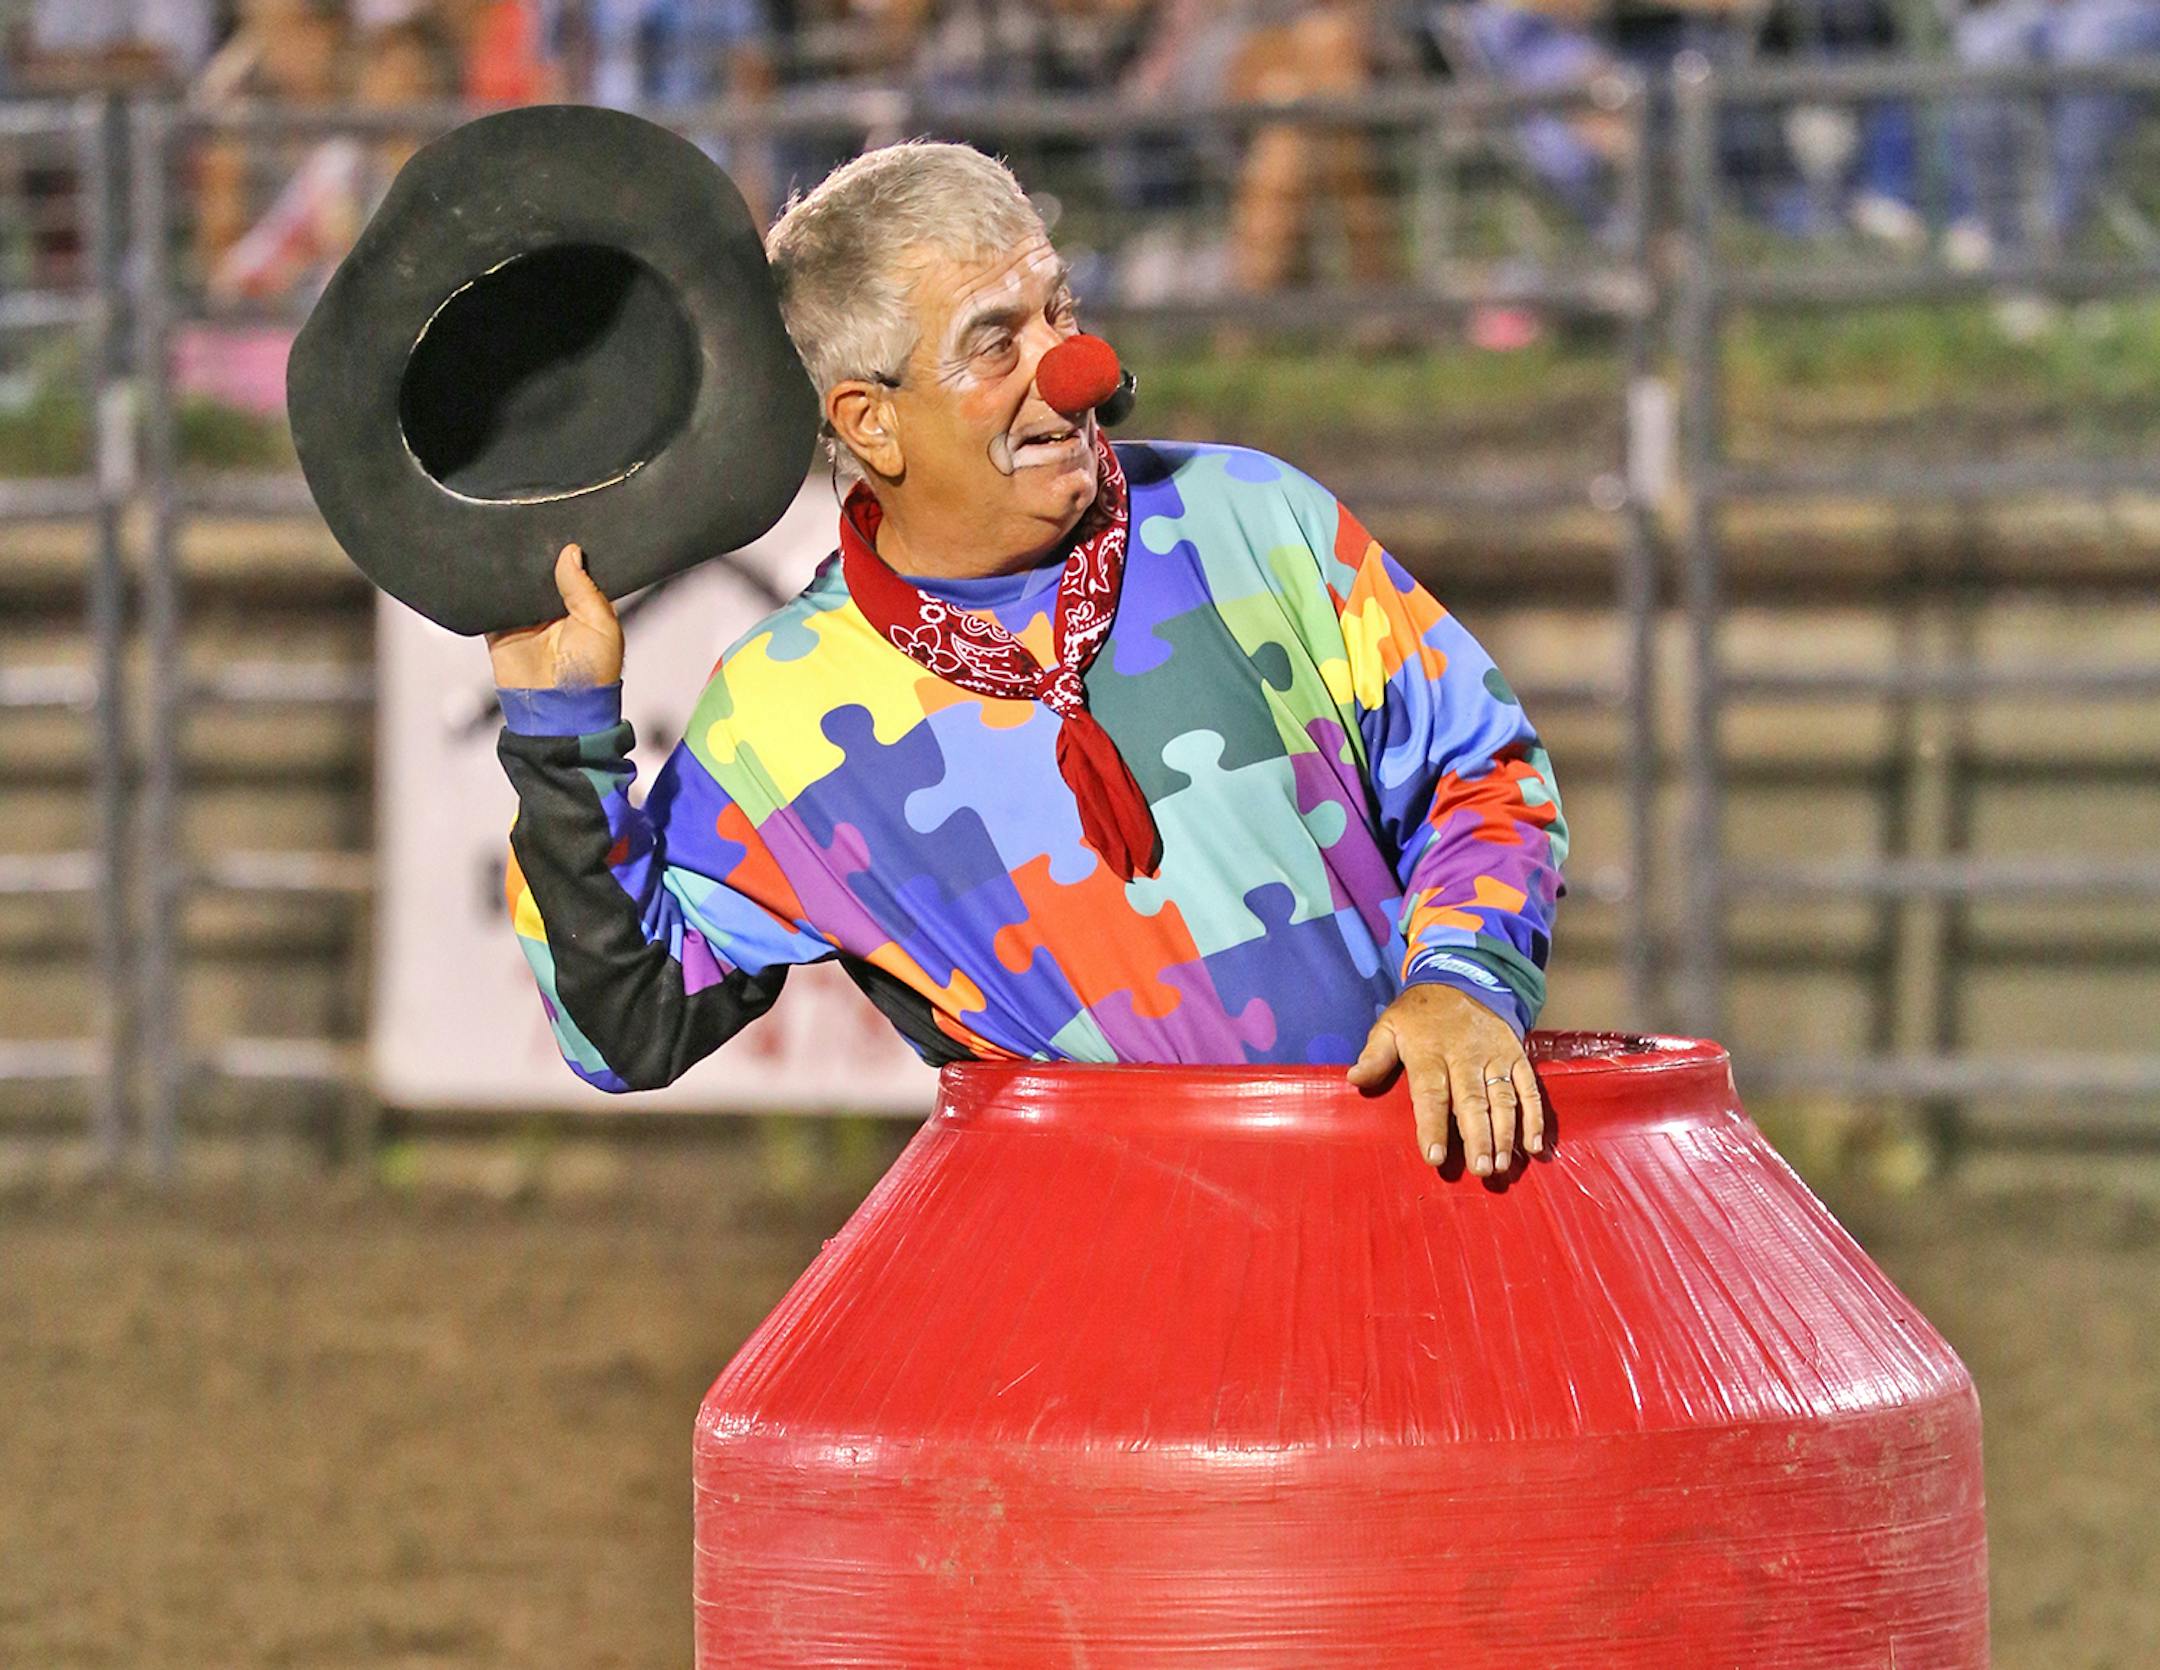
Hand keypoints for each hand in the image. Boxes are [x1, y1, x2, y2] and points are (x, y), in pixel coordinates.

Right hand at [485, 544, 623, 690]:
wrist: (557, 708)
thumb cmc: (589, 676)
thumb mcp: (601, 624)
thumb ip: (584, 588)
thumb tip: (571, 552)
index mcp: (584, 606)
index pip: (574, 569)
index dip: (568, 552)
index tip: (560, 534)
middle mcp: (555, 609)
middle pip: (542, 572)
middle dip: (538, 558)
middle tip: (532, 538)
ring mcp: (527, 618)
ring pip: (516, 583)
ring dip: (513, 572)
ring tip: (512, 551)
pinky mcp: (500, 629)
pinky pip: (491, 603)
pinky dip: (488, 590)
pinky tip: (491, 574)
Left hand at [1346, 984, 1544, 1175]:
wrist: (1462, 979)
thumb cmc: (1420, 1014)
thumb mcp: (1389, 1025)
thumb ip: (1374, 1055)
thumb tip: (1354, 1079)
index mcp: (1430, 1052)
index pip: (1431, 1093)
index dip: (1433, 1125)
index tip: (1434, 1156)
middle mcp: (1465, 1056)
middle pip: (1472, 1101)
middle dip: (1477, 1137)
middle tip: (1481, 1170)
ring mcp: (1495, 1056)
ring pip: (1502, 1098)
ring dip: (1505, 1133)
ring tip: (1503, 1165)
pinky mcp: (1516, 1056)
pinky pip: (1529, 1088)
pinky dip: (1534, 1116)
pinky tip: (1534, 1145)